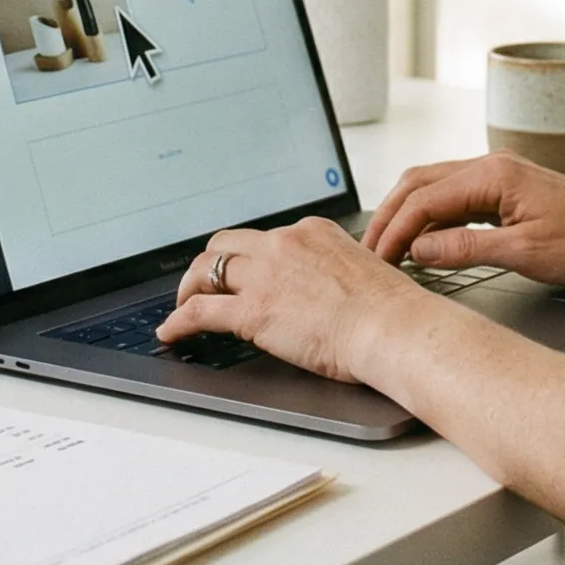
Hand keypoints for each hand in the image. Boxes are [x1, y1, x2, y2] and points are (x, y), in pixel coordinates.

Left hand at [155, 218, 435, 383]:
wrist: (393, 328)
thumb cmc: (390, 310)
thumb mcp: (362, 270)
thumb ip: (335, 270)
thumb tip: (325, 288)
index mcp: (310, 232)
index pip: (264, 238)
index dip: (247, 258)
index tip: (242, 271)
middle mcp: (283, 244)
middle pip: (226, 245)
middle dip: (211, 265)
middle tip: (204, 284)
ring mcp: (264, 275)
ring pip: (206, 271)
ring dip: (189, 288)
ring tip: (183, 305)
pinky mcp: (252, 310)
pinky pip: (199, 311)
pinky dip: (178, 321)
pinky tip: (171, 333)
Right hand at [362, 154, 564, 287]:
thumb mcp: (524, 254)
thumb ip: (466, 249)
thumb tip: (418, 250)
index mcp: (493, 175)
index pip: (424, 199)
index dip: (395, 231)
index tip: (377, 261)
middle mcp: (491, 166)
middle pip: (419, 183)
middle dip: (389, 216)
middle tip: (369, 252)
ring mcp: (497, 175)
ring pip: (433, 186)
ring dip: (407, 214)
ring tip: (386, 247)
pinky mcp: (504, 189)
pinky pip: (453, 196)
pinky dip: (430, 216)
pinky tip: (422, 241)